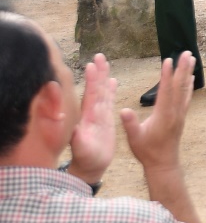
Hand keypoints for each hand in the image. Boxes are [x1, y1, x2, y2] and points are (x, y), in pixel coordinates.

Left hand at [67, 54, 116, 186]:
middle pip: (96, 89)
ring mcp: (99, 115)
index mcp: (87, 117)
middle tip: (99, 56)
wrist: (90, 166)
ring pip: (102, 92)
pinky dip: (110, 90)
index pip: (90, 95)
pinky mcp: (105, 119)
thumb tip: (75, 127)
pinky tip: (113, 80)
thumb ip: (78, 138)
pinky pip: (109, 101)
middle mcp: (92, 113)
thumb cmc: (86, 159)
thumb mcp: (82, 150)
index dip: (91, 80)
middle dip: (98, 73)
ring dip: (104, 77)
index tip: (92, 65)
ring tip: (106, 62)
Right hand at [120, 52, 194, 175]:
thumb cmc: (147, 151)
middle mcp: (175, 111)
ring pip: (185, 89)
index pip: (166, 90)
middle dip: (183, 68)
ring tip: (192, 59)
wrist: (163, 164)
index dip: (167, 75)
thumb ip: (130, 124)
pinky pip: (186, 97)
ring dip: (188, 73)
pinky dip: (188, 85)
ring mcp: (180, 113)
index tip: (168, 60)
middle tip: (188, 52)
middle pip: (179, 86)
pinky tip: (190, 79)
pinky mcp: (181, 117)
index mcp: (163, 114)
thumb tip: (123, 110)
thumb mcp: (135, 138)